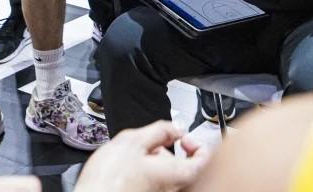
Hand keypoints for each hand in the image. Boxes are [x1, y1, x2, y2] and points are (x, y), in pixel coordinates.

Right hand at [75, 121, 206, 191]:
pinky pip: (151, 182)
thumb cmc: (109, 180)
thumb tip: (176, 127)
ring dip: (152, 160)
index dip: (197, 143)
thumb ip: (159, 130)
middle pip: (180, 166)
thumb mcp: (133, 141)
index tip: (182, 136)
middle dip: (166, 149)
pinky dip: (143, 172)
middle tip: (150, 143)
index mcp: (175, 174)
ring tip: (132, 155)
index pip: (203, 160)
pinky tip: (125, 168)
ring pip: (164, 173)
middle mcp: (169, 189)